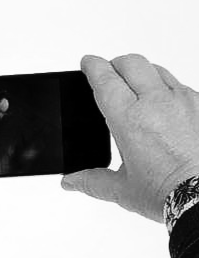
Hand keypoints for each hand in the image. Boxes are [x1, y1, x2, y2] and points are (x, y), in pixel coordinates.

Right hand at [61, 54, 198, 221]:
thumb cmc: (170, 194)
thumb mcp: (122, 190)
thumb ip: (92, 181)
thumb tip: (72, 181)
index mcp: (129, 120)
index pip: (105, 78)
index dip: (92, 66)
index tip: (88, 63)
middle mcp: (157, 103)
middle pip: (132, 63)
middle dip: (116, 64)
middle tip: (109, 73)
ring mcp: (185, 101)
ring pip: (158, 70)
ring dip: (142, 74)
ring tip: (137, 90)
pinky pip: (182, 86)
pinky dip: (168, 90)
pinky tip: (164, 107)